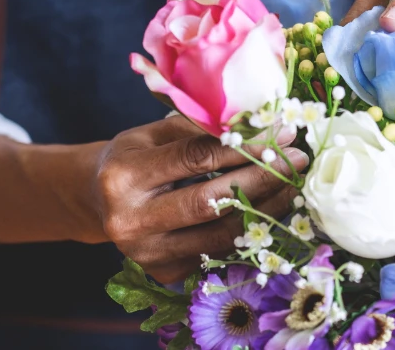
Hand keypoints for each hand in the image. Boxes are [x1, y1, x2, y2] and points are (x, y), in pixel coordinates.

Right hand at [91, 116, 307, 282]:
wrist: (97, 201)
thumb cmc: (133, 158)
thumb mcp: (153, 133)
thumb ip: (199, 129)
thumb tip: (260, 122)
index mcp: (124, 176)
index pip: (196, 158)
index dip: (244, 146)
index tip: (281, 133)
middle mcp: (131, 220)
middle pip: (210, 201)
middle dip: (261, 179)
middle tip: (297, 161)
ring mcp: (147, 253)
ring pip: (220, 234)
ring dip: (265, 209)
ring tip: (294, 185)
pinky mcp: (164, 272)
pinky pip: (218, 251)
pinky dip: (249, 230)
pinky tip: (272, 210)